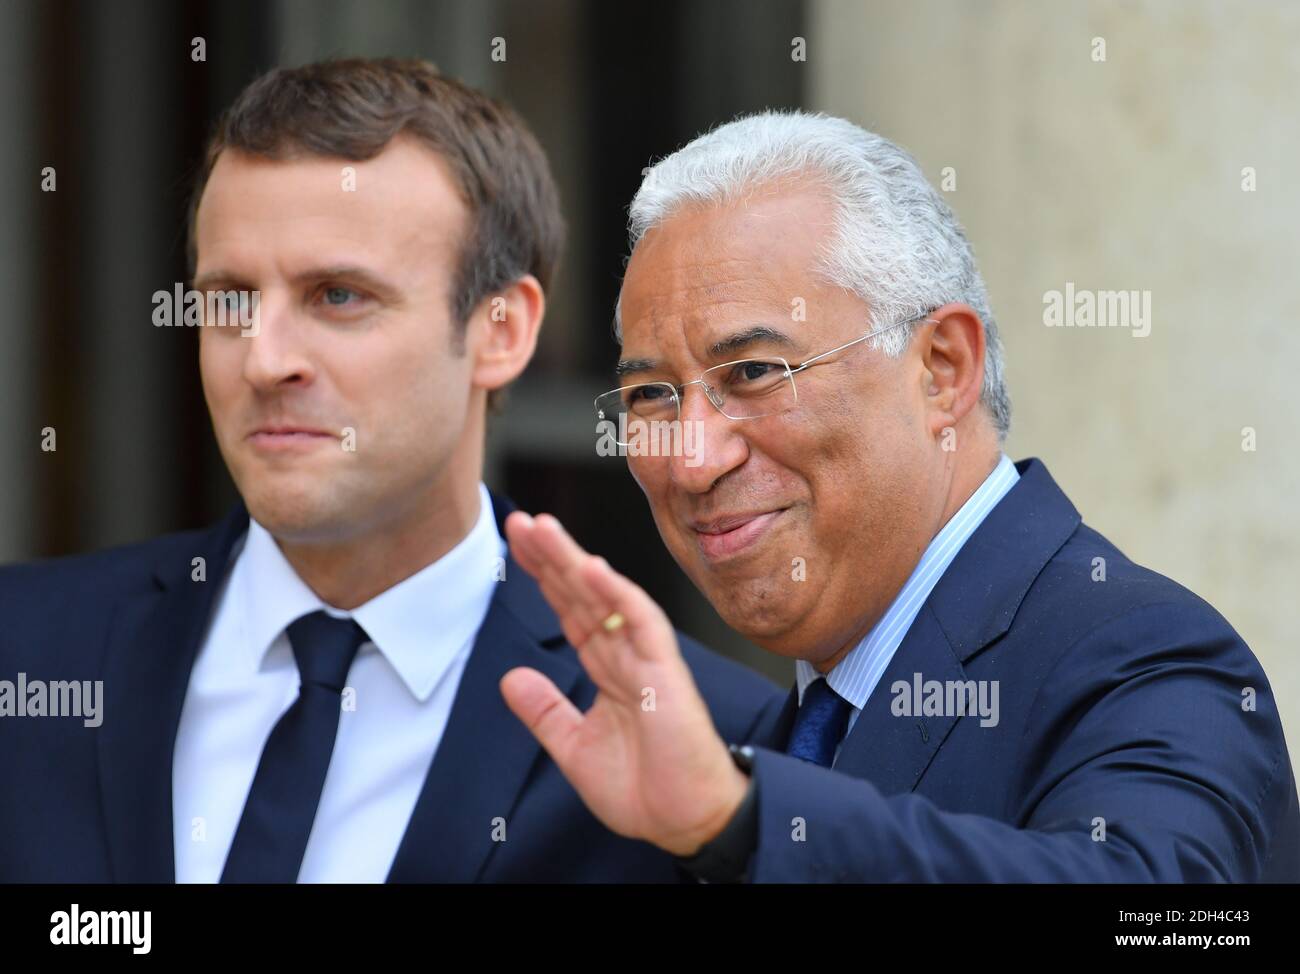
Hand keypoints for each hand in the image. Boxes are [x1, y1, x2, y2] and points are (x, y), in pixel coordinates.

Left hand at [499, 511, 748, 855]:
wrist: (684, 821)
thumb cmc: (644, 788)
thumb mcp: (574, 748)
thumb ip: (545, 711)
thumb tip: (509, 677)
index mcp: (606, 668)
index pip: (569, 609)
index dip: (543, 576)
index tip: (516, 543)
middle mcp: (624, 655)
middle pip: (582, 594)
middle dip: (551, 556)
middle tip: (520, 520)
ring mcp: (646, 659)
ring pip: (608, 597)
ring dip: (576, 561)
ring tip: (544, 530)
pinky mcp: (666, 673)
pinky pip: (643, 624)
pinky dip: (619, 595)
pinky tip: (594, 569)